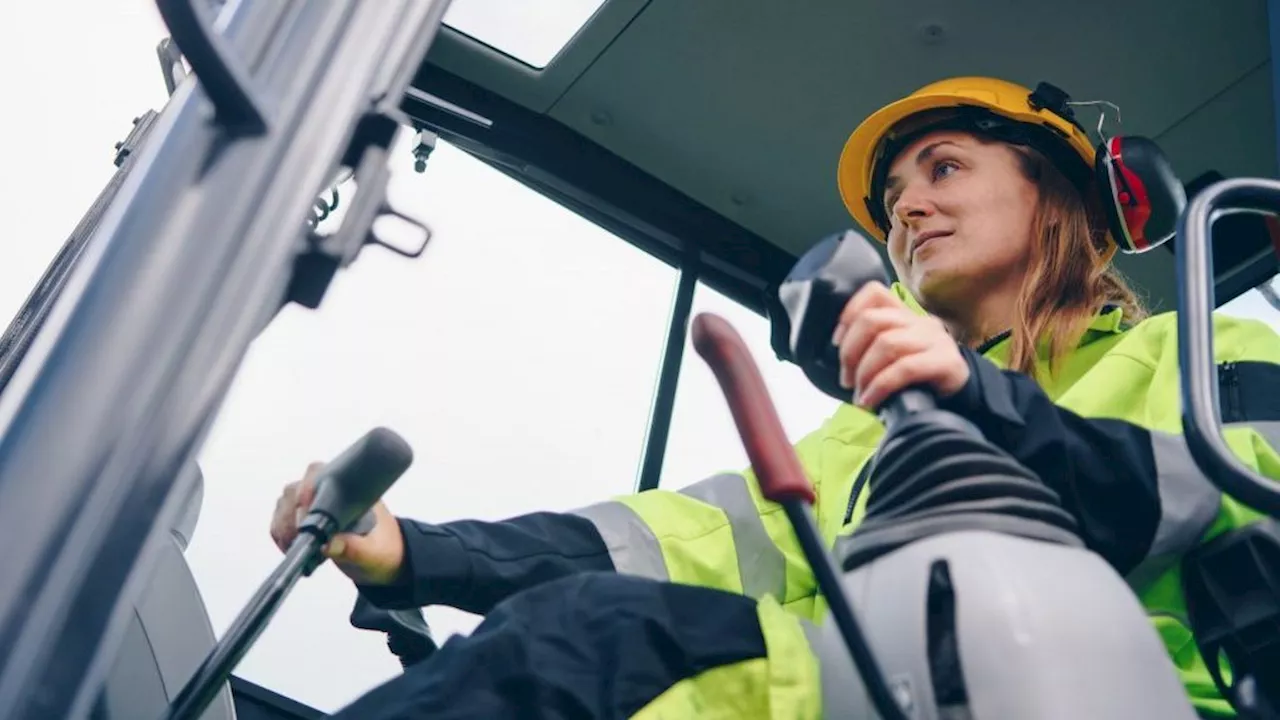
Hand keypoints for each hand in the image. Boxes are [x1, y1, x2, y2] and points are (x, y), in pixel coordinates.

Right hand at [269, 462, 406, 585]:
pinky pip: (281, 520)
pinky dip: (280, 534)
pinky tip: (291, 548)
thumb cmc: (385, 549)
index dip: (306, 488)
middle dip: (292, 515)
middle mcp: (330, 490)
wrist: (385, 559)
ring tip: (298, 548)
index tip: (304, 509)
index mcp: (352, 488)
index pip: (320, 473)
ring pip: (285, 503)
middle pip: (296, 489)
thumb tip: (327, 544)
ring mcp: (315, 503)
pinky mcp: (305, 519)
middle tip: (299, 540)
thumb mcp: (373, 552)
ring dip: (284, 526)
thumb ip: (353, 548)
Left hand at [832, 282, 969, 410]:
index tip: (836, 342)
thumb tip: (840, 359)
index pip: (874, 293)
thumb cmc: (919, 379)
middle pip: (872, 320)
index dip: (849, 313)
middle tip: (847, 379)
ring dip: (864, 372)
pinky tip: (871, 401)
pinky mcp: (947, 362)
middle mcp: (920, 321)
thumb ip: (872, 347)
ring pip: (886, 344)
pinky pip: (905, 368)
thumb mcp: (894, 356)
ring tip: (860, 393)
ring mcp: (935, 340)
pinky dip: (880, 386)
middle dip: (850, 351)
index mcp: (905, 315)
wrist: (959, 398)